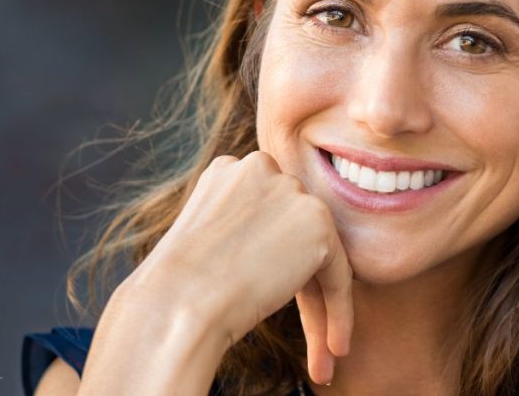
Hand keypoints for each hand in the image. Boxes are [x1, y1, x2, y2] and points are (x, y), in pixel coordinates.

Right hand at [121, 150, 352, 384]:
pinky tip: (336, 347)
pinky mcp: (317, 222)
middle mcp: (262, 168)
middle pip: (294, 234)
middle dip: (299, 284)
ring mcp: (291, 191)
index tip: (269, 297)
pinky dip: (340, 312)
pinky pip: (338, 274)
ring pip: (318, 255)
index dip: (272, 262)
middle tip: (307, 333)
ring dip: (320, 305)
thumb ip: (245, 229)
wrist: (178, 301)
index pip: (268, 217)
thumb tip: (275, 249)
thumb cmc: (179, 286)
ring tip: (324, 349)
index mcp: (230, 169)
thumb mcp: (208, 239)